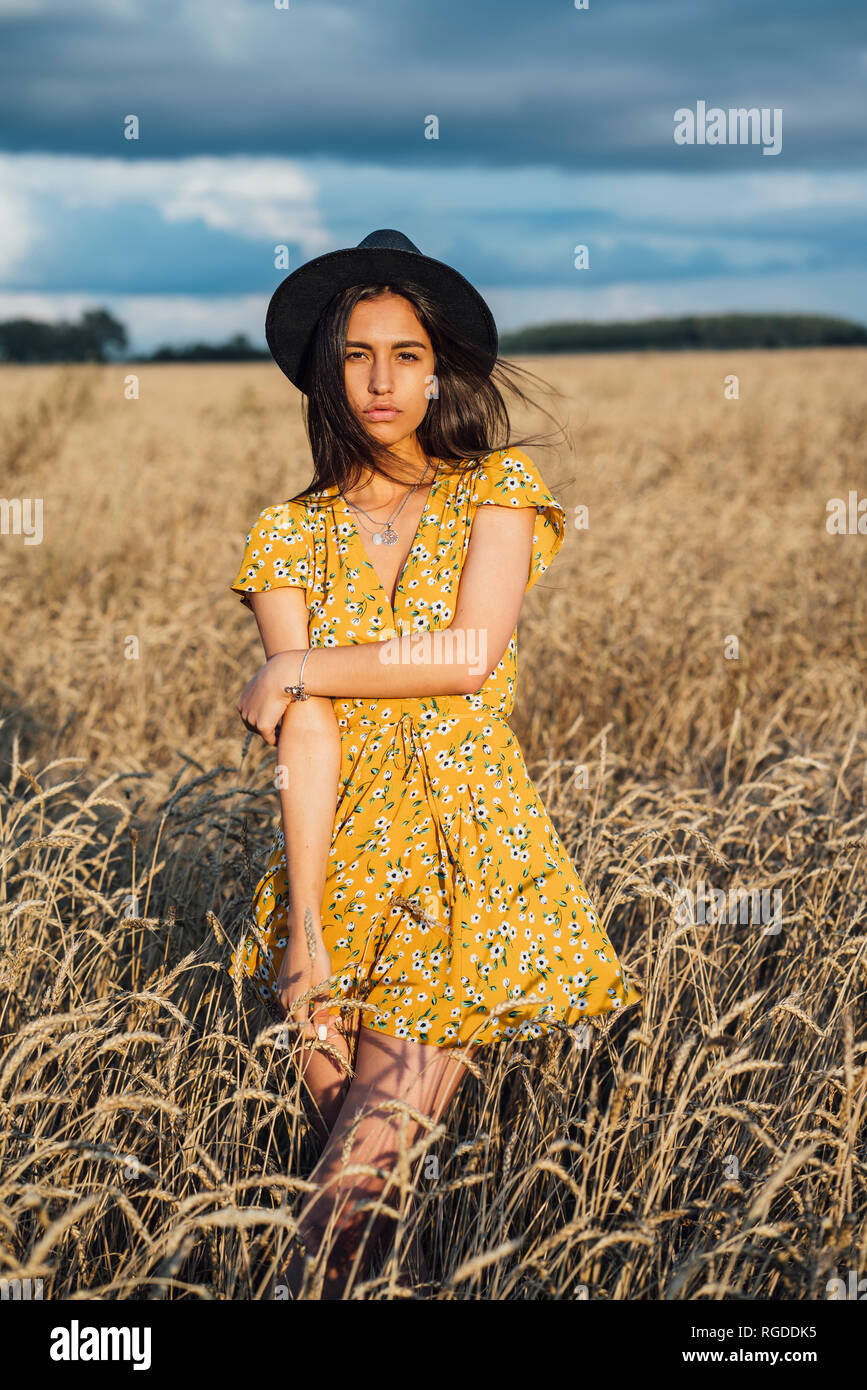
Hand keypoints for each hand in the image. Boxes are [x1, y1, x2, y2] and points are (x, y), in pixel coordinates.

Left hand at [237, 650, 304, 745]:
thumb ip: (266, 687)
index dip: (261, 719)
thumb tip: (273, 686)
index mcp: (243, 702)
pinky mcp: (262, 726)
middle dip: (265, 728)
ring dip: (272, 734)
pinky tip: (284, 739)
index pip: (250, 715)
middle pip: (253, 726)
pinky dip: (277, 740)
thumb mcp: (267, 680)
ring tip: (282, 735)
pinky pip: (270, 739)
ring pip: (262, 733)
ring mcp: (252, 720)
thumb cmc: (278, 674)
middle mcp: (244, 712)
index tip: (272, 720)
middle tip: (278, 731)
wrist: (280, 675)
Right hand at [276, 919, 339, 1048]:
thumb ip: (321, 1012)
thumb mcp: (324, 987)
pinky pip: (290, 1004)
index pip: (304, 1033)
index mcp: (295, 1004)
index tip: (334, 1024)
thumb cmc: (316, 960)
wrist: (303, 938)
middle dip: (316, 1026)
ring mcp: (280, 993)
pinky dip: (303, 1007)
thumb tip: (322, 1034)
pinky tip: (314, 1000)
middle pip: (298, 1026)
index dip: (320, 1034)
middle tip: (334, 1019)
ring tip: (327, 1010)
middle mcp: (284, 1001)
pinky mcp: (281, 986)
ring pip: (294, 1015)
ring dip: (310, 1017)